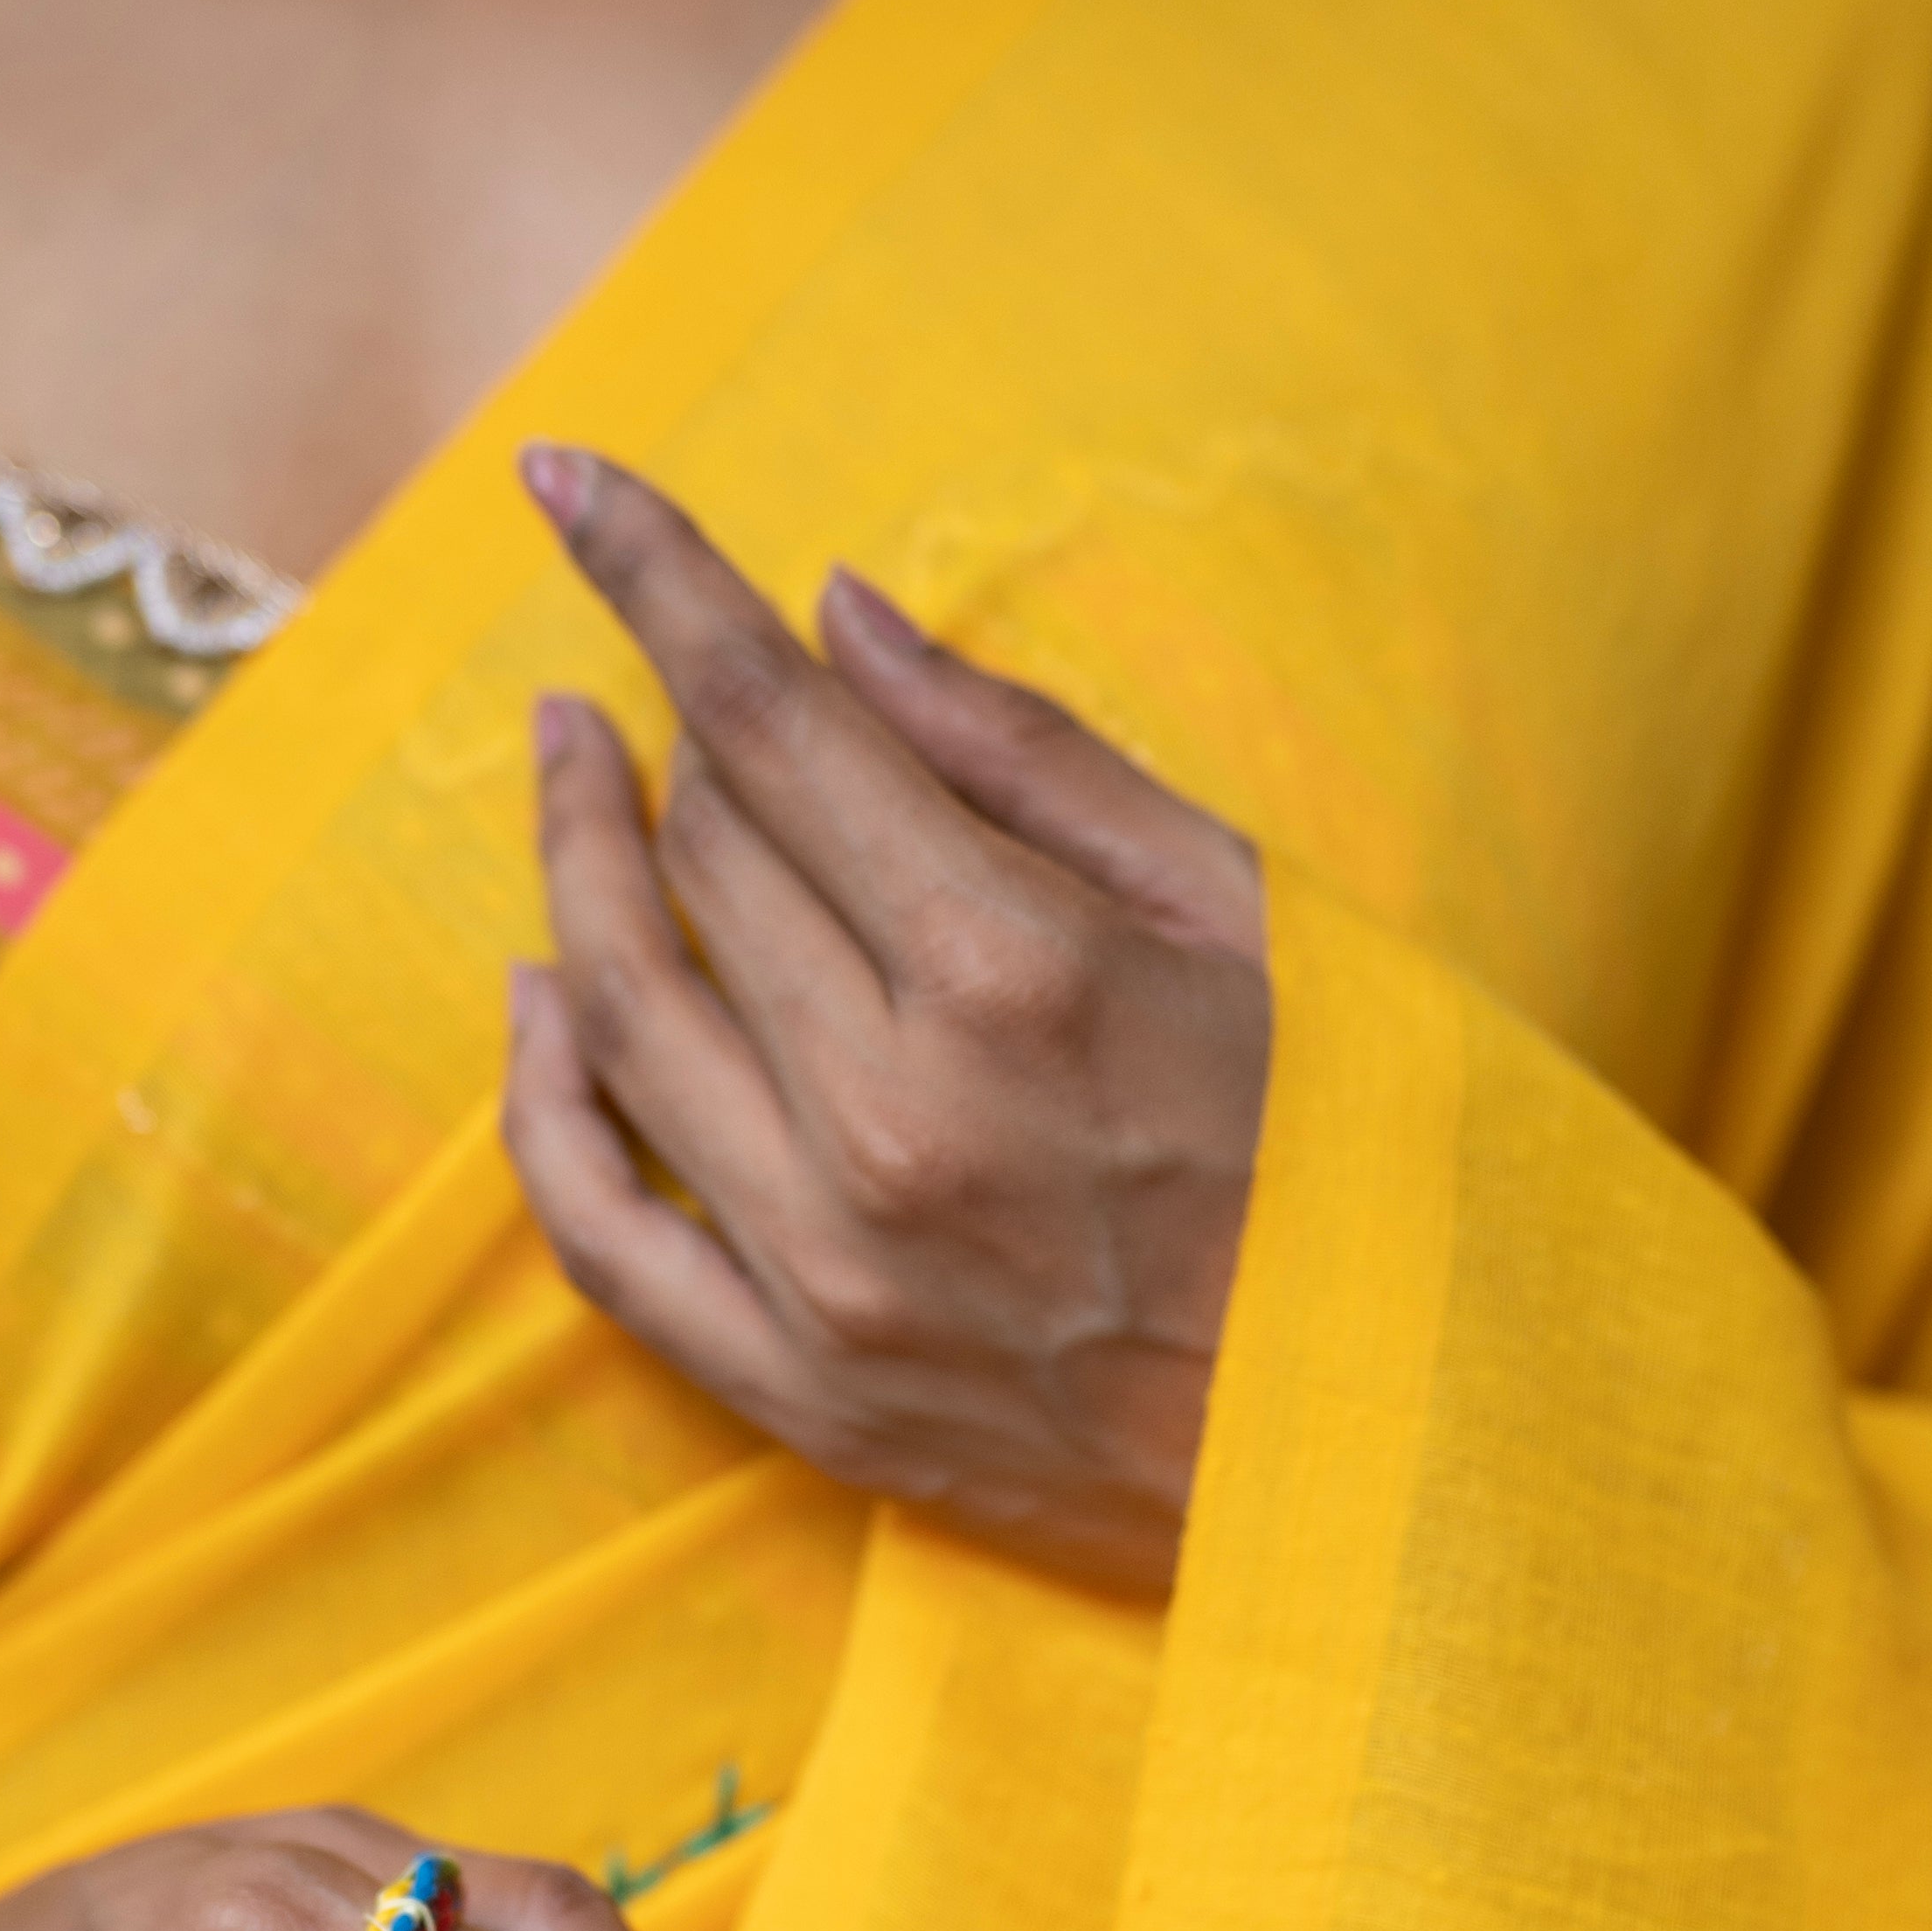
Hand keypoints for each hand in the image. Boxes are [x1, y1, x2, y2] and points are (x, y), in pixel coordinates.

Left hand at [504, 452, 1268, 1592]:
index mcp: (1018, 973)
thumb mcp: (1242, 907)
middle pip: (705, 855)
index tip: (564, 477)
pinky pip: (603, 1232)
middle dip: (662, 727)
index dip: (657, 576)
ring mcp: (835, 1269)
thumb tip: (842, 621)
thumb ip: (1023, 758)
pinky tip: (543, 999)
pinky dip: (544, 1102)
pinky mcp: (803, 1388)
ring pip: (625, 1012)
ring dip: (575, 867)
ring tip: (572, 772)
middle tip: (644, 671)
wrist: (1388, 1452)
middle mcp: (900, 1119)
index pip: (775, 722)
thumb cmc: (1344, 1147)